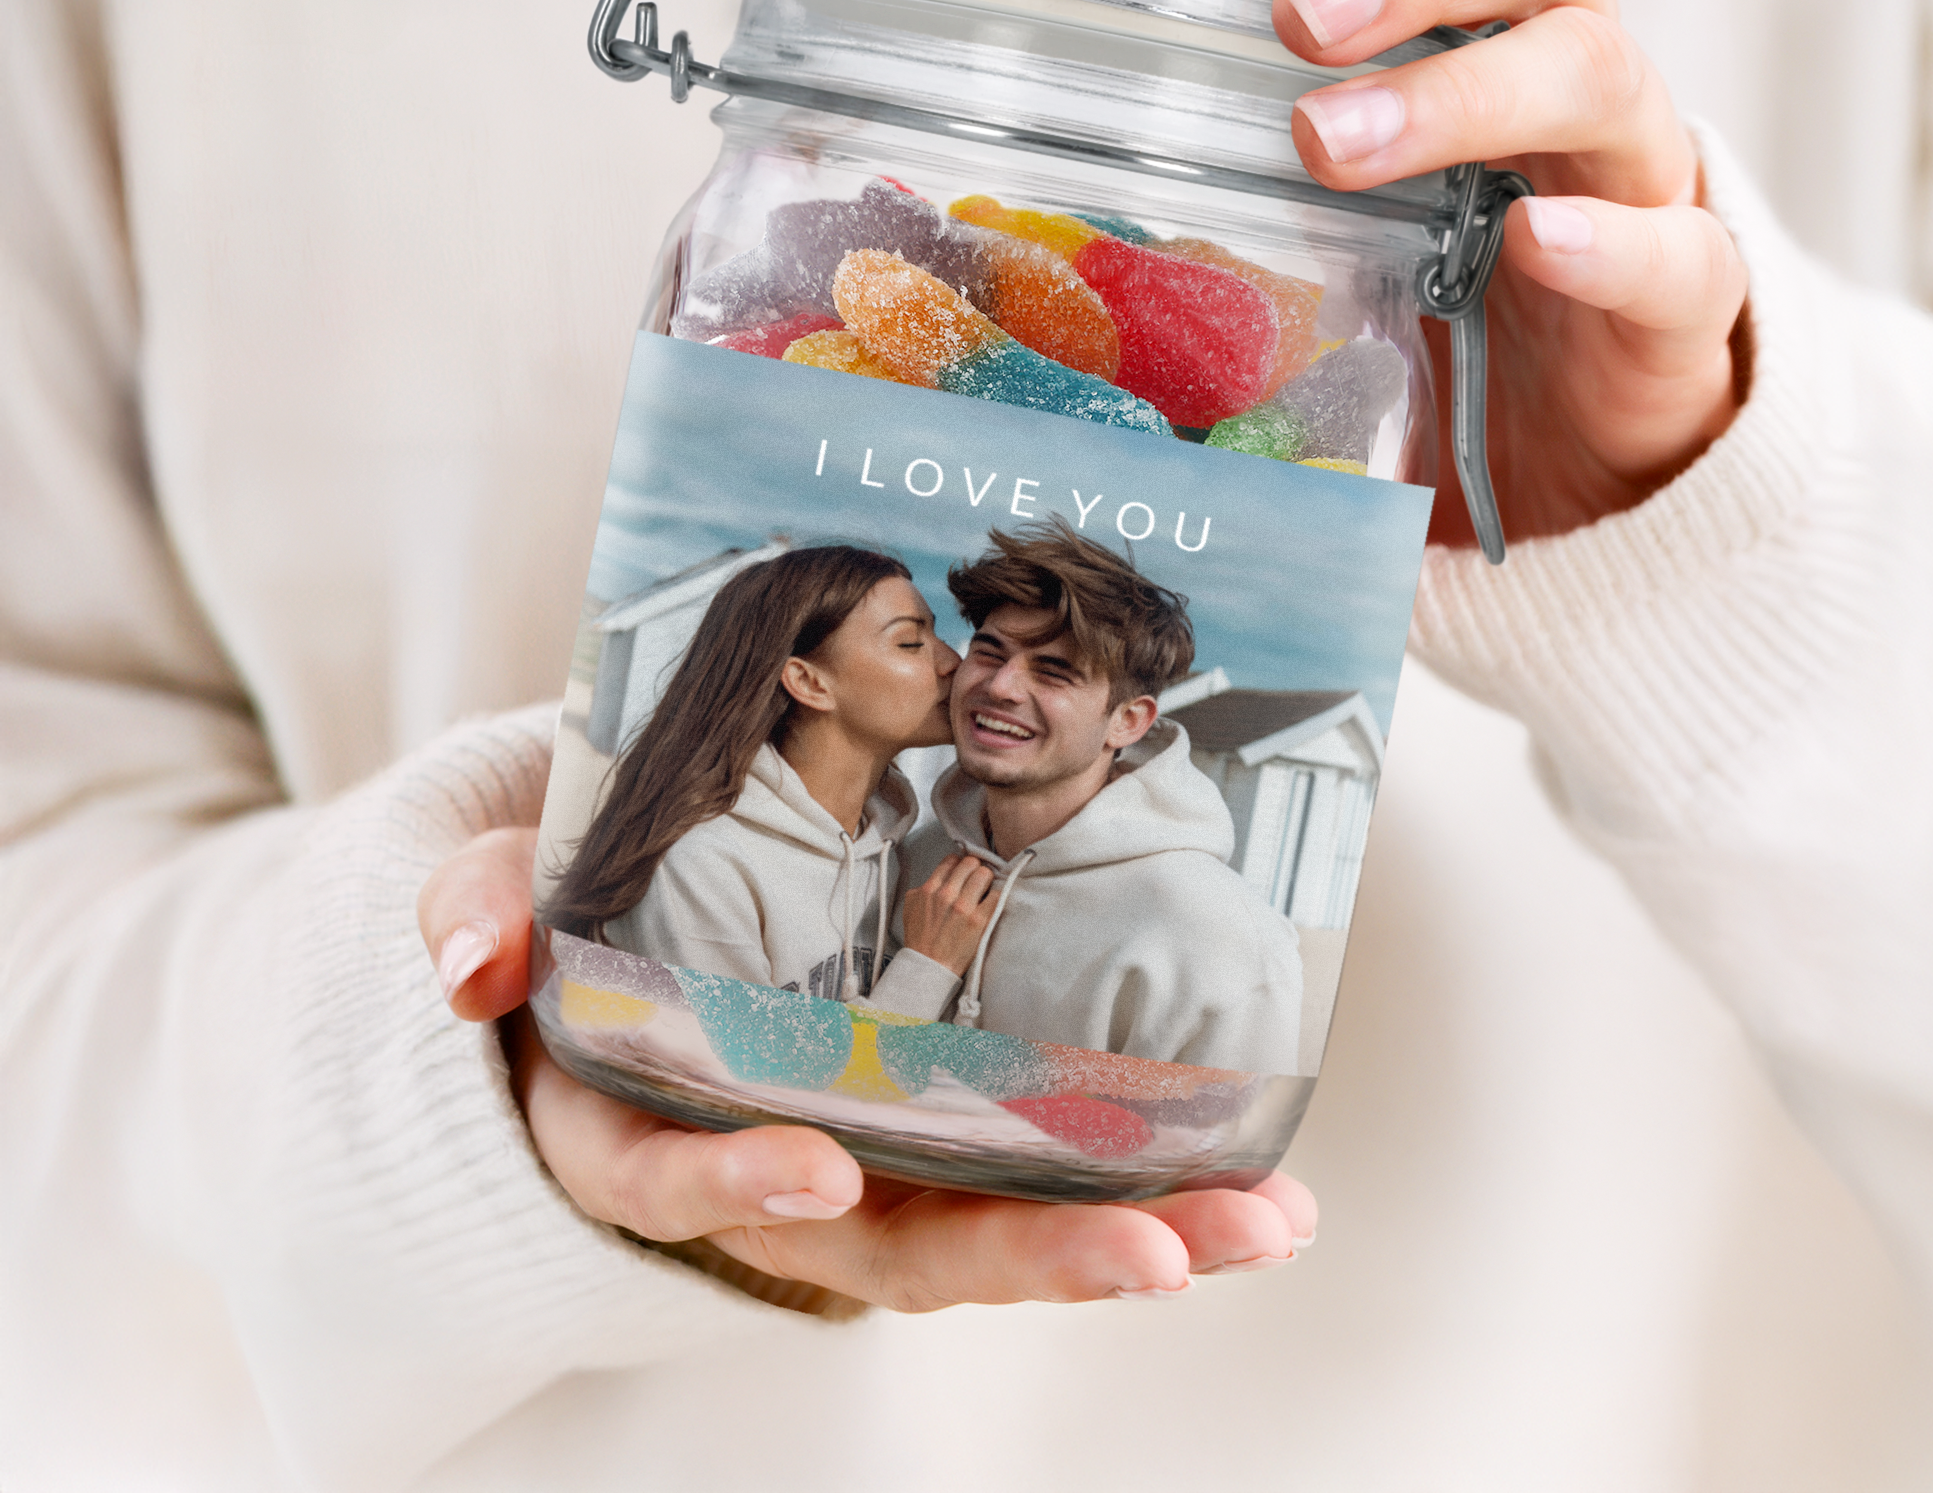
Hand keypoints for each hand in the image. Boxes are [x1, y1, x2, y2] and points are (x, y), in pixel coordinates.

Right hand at [419, 828, 1314, 1305]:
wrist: (611, 910)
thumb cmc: (561, 897)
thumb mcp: (495, 874)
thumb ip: (477, 902)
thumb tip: (471, 964)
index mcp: (629, 1117)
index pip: (665, 1175)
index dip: (735, 1180)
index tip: (821, 1166)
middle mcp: (756, 1167)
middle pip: (879, 1246)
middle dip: (1021, 1256)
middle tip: (1164, 1252)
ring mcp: (856, 1155)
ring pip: (980, 1227)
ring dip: (1123, 1230)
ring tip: (1261, 1222)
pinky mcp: (929, 1125)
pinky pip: (1021, 1169)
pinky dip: (1130, 1174)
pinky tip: (1247, 1171)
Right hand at [898, 851, 997, 976]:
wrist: (928, 967)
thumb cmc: (920, 939)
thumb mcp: (911, 906)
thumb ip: (924, 887)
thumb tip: (940, 875)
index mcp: (930, 889)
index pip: (952, 860)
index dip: (959, 864)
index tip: (963, 871)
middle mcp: (947, 895)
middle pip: (971, 863)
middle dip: (975, 869)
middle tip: (975, 880)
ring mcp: (964, 907)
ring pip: (985, 874)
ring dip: (986, 880)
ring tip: (984, 890)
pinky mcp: (980, 921)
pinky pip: (997, 895)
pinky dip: (995, 896)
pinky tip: (990, 903)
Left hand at [1250, 0, 1749, 545]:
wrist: (1584, 443)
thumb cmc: (1453, 300)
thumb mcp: (1357, 212)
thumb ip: (1276, 159)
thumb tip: (1103, 155)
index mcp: (1500, 34)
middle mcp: (1581, 78)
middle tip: (1300, 17)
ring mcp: (1638, 182)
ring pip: (1599, 78)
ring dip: (1462, 93)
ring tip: (1333, 141)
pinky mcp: (1681, 306)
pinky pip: (1676, 256)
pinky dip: (1609, 243)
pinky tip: (1534, 242)